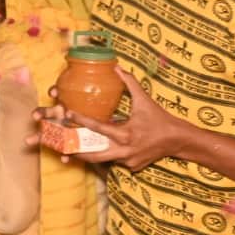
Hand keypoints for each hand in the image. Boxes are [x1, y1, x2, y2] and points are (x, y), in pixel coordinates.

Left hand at [27, 67, 180, 169]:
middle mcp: (124, 150)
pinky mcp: (131, 167)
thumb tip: (117, 67)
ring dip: (84, 156)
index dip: (81, 119)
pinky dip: (105, 156)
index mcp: (125, 133)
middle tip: (57, 145)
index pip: (98, 126)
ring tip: (66, 154)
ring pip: (100, 160)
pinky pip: (114, 161)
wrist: (177, 140)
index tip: (66, 112)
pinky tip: (93, 153)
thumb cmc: (159, 118)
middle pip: (92, 153)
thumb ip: (130, 83)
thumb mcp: (144, 99)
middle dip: (74, 150)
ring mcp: (127, 161)